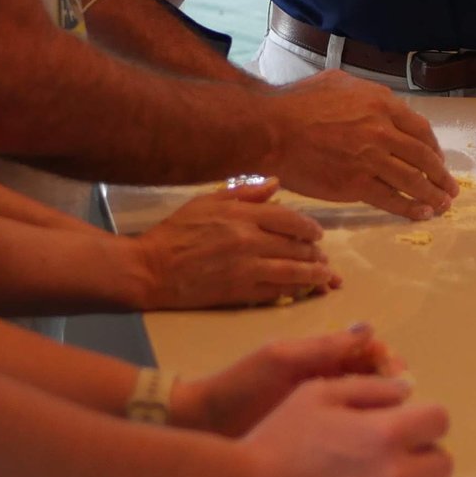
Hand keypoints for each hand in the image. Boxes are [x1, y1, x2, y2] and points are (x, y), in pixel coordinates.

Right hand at [133, 180, 337, 309]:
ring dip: (314, 275)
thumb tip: (276, 184)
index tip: (317, 234)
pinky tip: (303, 291)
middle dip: (315, 253)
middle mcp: (249, 240)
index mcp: (241, 215)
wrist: (150, 269)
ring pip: (293, 271)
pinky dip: (294, 291)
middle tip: (323, 258)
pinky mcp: (239, 292)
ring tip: (326, 277)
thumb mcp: (206, 202)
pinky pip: (277, 292)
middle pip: (296, 246)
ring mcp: (246, 268)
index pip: (289, 218)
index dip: (309, 227)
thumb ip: (244, 192)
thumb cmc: (175, 232)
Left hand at [175, 325, 402, 436]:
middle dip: (393, 386)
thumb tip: (369, 329)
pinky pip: (350, 428)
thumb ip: (323, 346)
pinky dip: (366, 432)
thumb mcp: (281, 360)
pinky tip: (373, 446)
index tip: (401, 378)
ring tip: (393, 427)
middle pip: (373, 377)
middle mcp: (325, 379)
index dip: (389, 360)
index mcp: (319, 357)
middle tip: (404, 405)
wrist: (202, 427)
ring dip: (384, 411)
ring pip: (366, 404)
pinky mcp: (315, 436)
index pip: (368, 351)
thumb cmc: (239, 388)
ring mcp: (321, 409)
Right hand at [219, 374, 453, 476]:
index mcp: (387, 435)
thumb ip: (371, 389)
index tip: (405, 418)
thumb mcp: (319, 394)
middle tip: (392, 446)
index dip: (425, 415)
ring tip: (370, 472)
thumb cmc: (279, 440)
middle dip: (424, 450)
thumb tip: (406, 392)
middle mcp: (395, 476)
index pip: (440, 420)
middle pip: (442, 463)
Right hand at [265, 73, 455, 217]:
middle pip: (423, 157)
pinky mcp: (356, 185)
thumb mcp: (338, 84)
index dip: (434, 149)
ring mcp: (371, 159)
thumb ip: (365, 95)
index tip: (438, 160)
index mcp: (381, 104)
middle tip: (451, 188)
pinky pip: (391, 199)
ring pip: (412, 181)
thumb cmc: (297, 103)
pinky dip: (409, 208)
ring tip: (443, 206)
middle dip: (441, 175)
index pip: (420, 130)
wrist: (271, 129)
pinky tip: (420, 214)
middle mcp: (382, 131)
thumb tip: (379, 103)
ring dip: (433, 195)